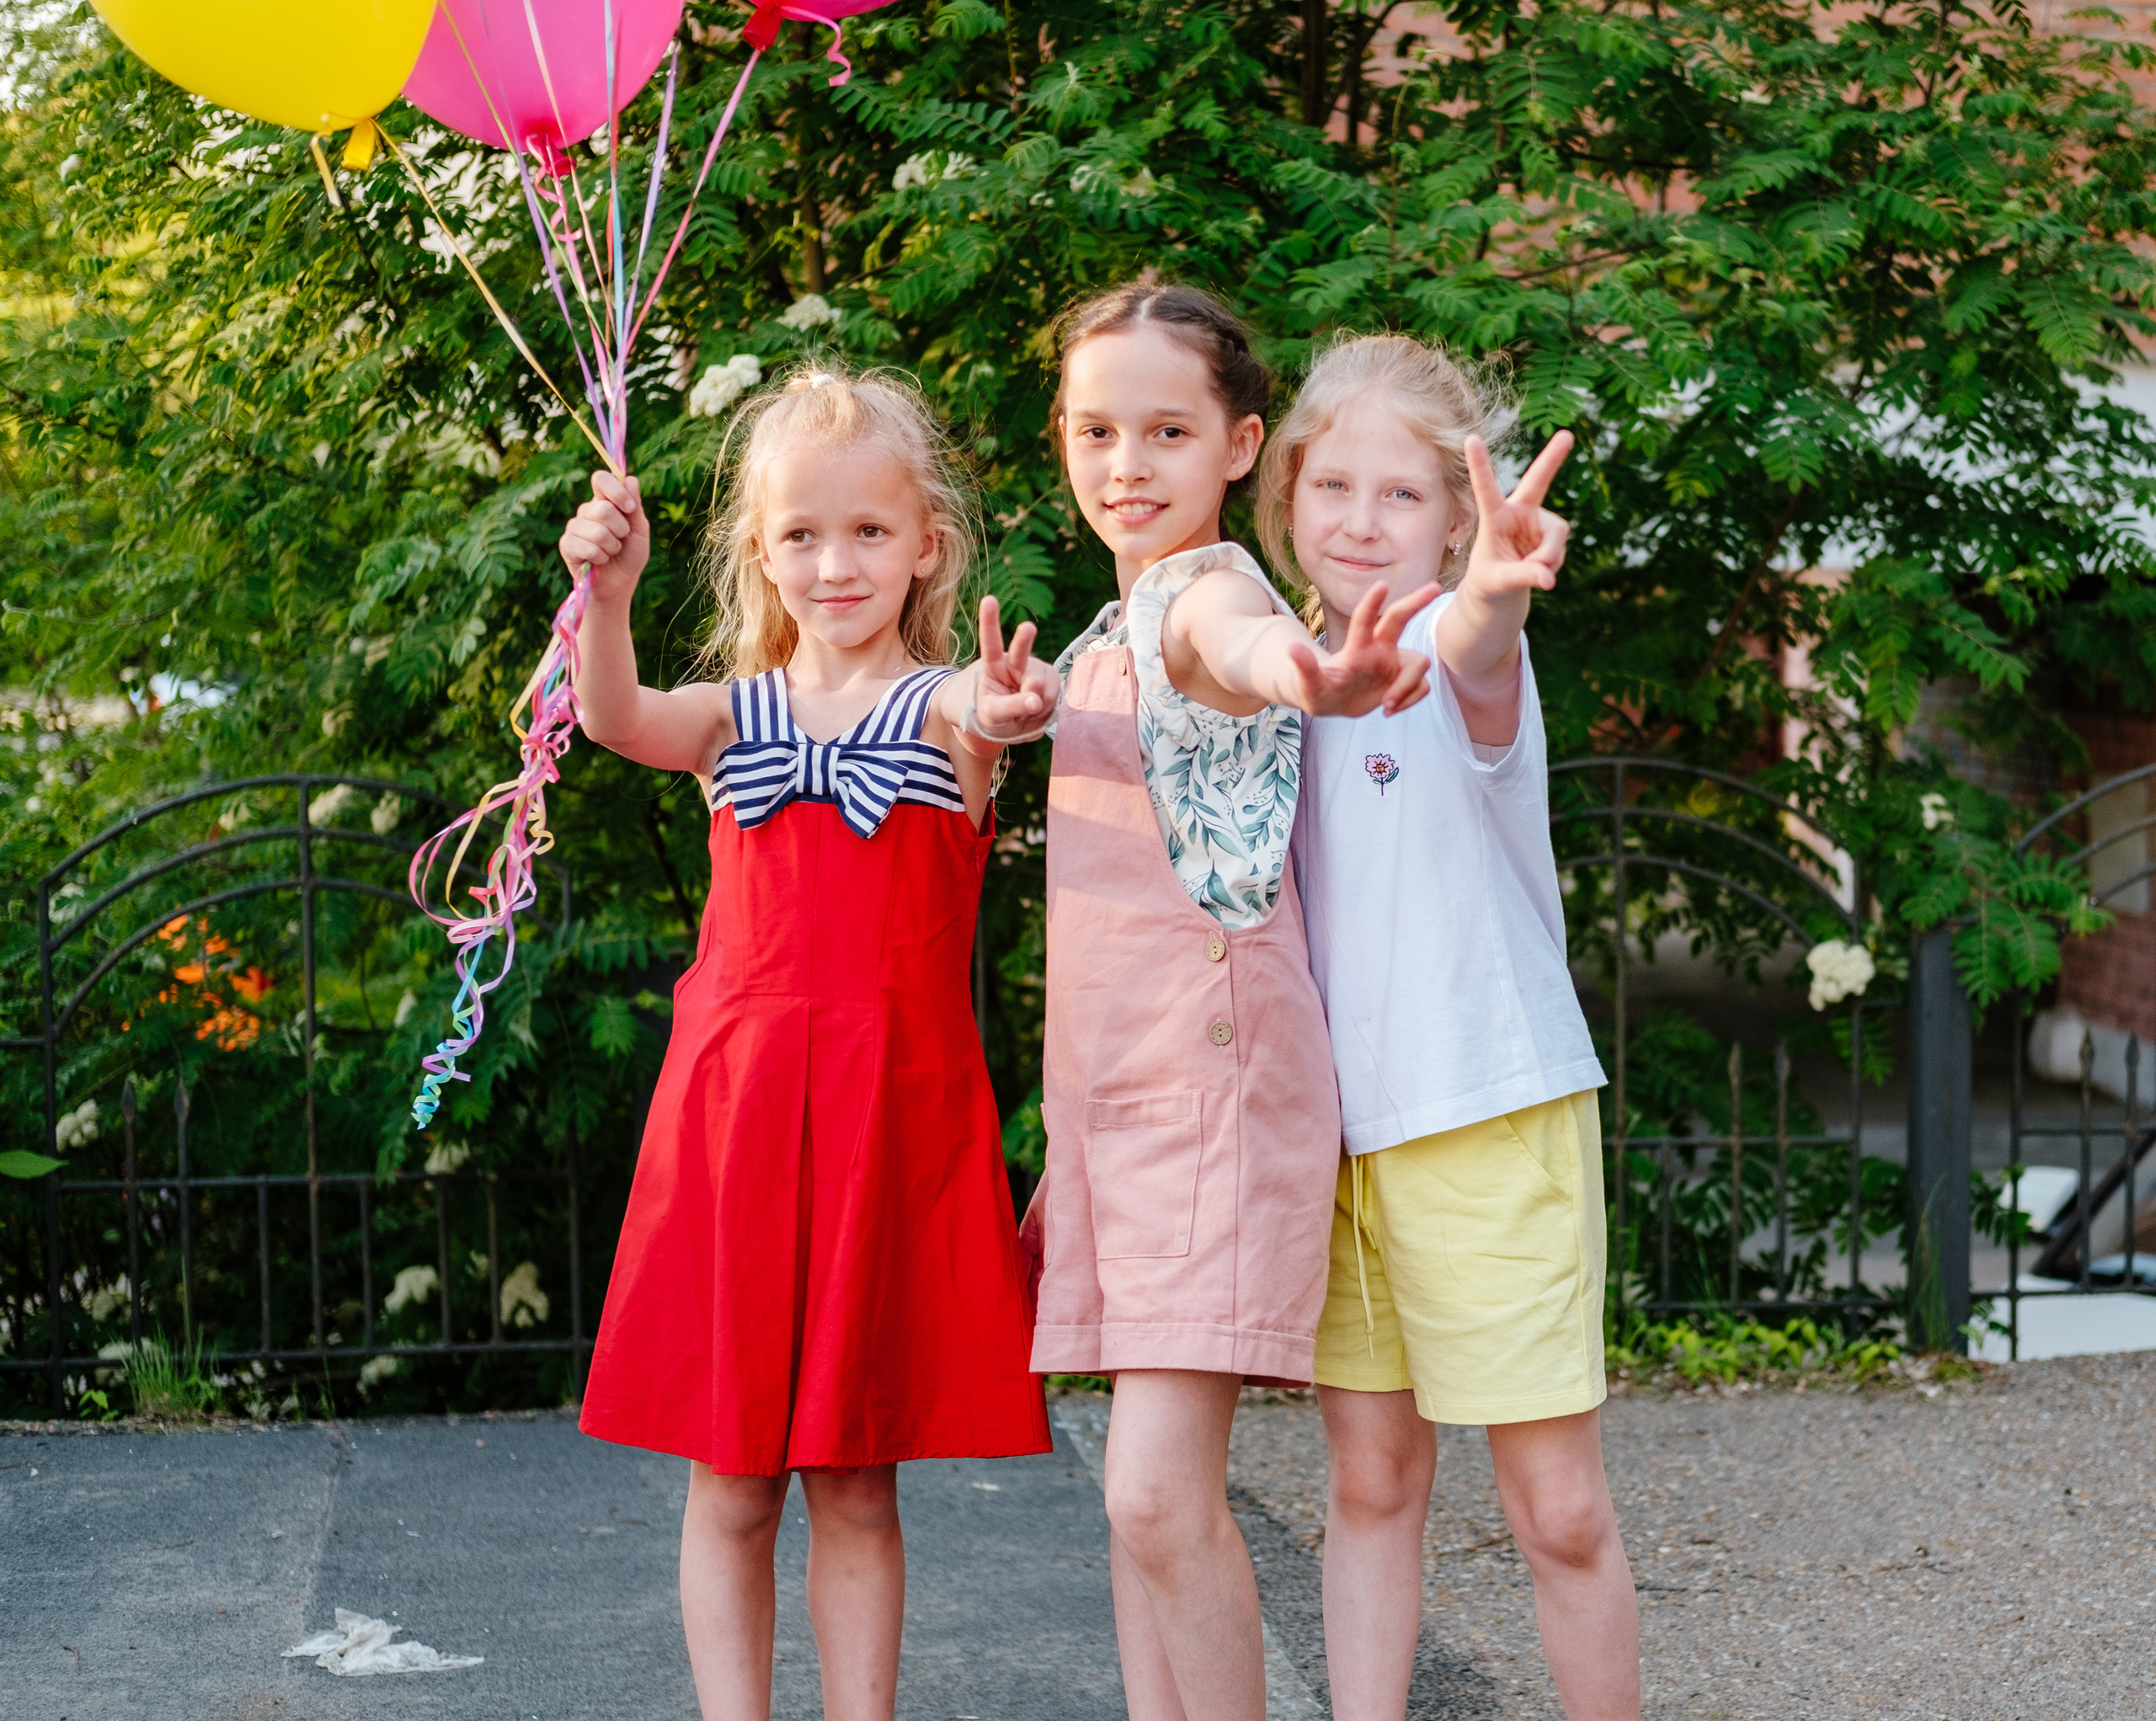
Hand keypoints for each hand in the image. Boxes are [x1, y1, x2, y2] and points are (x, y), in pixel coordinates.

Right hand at [559, 471, 647, 603]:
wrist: (620, 583)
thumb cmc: (630, 554)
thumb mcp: (639, 530)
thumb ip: (635, 507)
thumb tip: (631, 479)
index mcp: (604, 501)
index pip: (601, 479)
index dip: (616, 490)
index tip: (630, 508)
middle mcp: (586, 510)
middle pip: (604, 509)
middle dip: (621, 529)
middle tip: (621, 539)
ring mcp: (574, 527)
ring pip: (598, 531)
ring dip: (612, 546)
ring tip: (610, 552)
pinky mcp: (567, 545)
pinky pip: (588, 548)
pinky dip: (601, 557)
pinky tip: (599, 560)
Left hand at [967, 595, 1057, 741]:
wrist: (1013, 724)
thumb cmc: (995, 717)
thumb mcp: (993, 716)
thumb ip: (1012, 707)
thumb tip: (1036, 701)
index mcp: (993, 667)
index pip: (990, 643)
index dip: (989, 621)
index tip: (989, 599)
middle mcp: (1015, 663)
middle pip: (1020, 650)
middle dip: (1024, 639)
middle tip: (1027, 628)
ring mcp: (1036, 670)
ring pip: (1039, 685)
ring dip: (1035, 704)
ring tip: (1026, 714)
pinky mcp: (1052, 680)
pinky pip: (1054, 697)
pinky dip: (1047, 709)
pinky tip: (1038, 711)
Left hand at [1283, 580, 1438, 716]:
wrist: (1332, 702)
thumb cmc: (1318, 690)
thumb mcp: (1308, 684)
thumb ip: (1304, 667)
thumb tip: (1290, 648)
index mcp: (1357, 647)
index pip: (1365, 620)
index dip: (1372, 604)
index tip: (1381, 585)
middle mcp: (1379, 648)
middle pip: (1400, 618)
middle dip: (1416, 602)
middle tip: (1435, 586)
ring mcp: (1393, 662)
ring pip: (1418, 664)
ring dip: (1406, 688)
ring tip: (1385, 707)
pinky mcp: (1403, 679)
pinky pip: (1422, 687)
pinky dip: (1409, 700)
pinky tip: (1388, 710)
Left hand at [1460, 430, 1572, 598]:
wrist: (1501, 587)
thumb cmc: (1490, 579)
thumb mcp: (1500, 581)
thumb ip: (1523, 577)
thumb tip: (1549, 579)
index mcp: (1494, 516)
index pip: (1485, 489)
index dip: (1479, 464)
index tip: (1470, 438)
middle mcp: (1518, 512)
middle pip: (1537, 481)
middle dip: (1553, 459)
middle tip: (1567, 435)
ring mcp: (1538, 520)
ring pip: (1557, 534)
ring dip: (1549, 557)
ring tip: (1533, 572)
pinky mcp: (1552, 532)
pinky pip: (1560, 548)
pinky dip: (1552, 564)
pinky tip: (1540, 570)